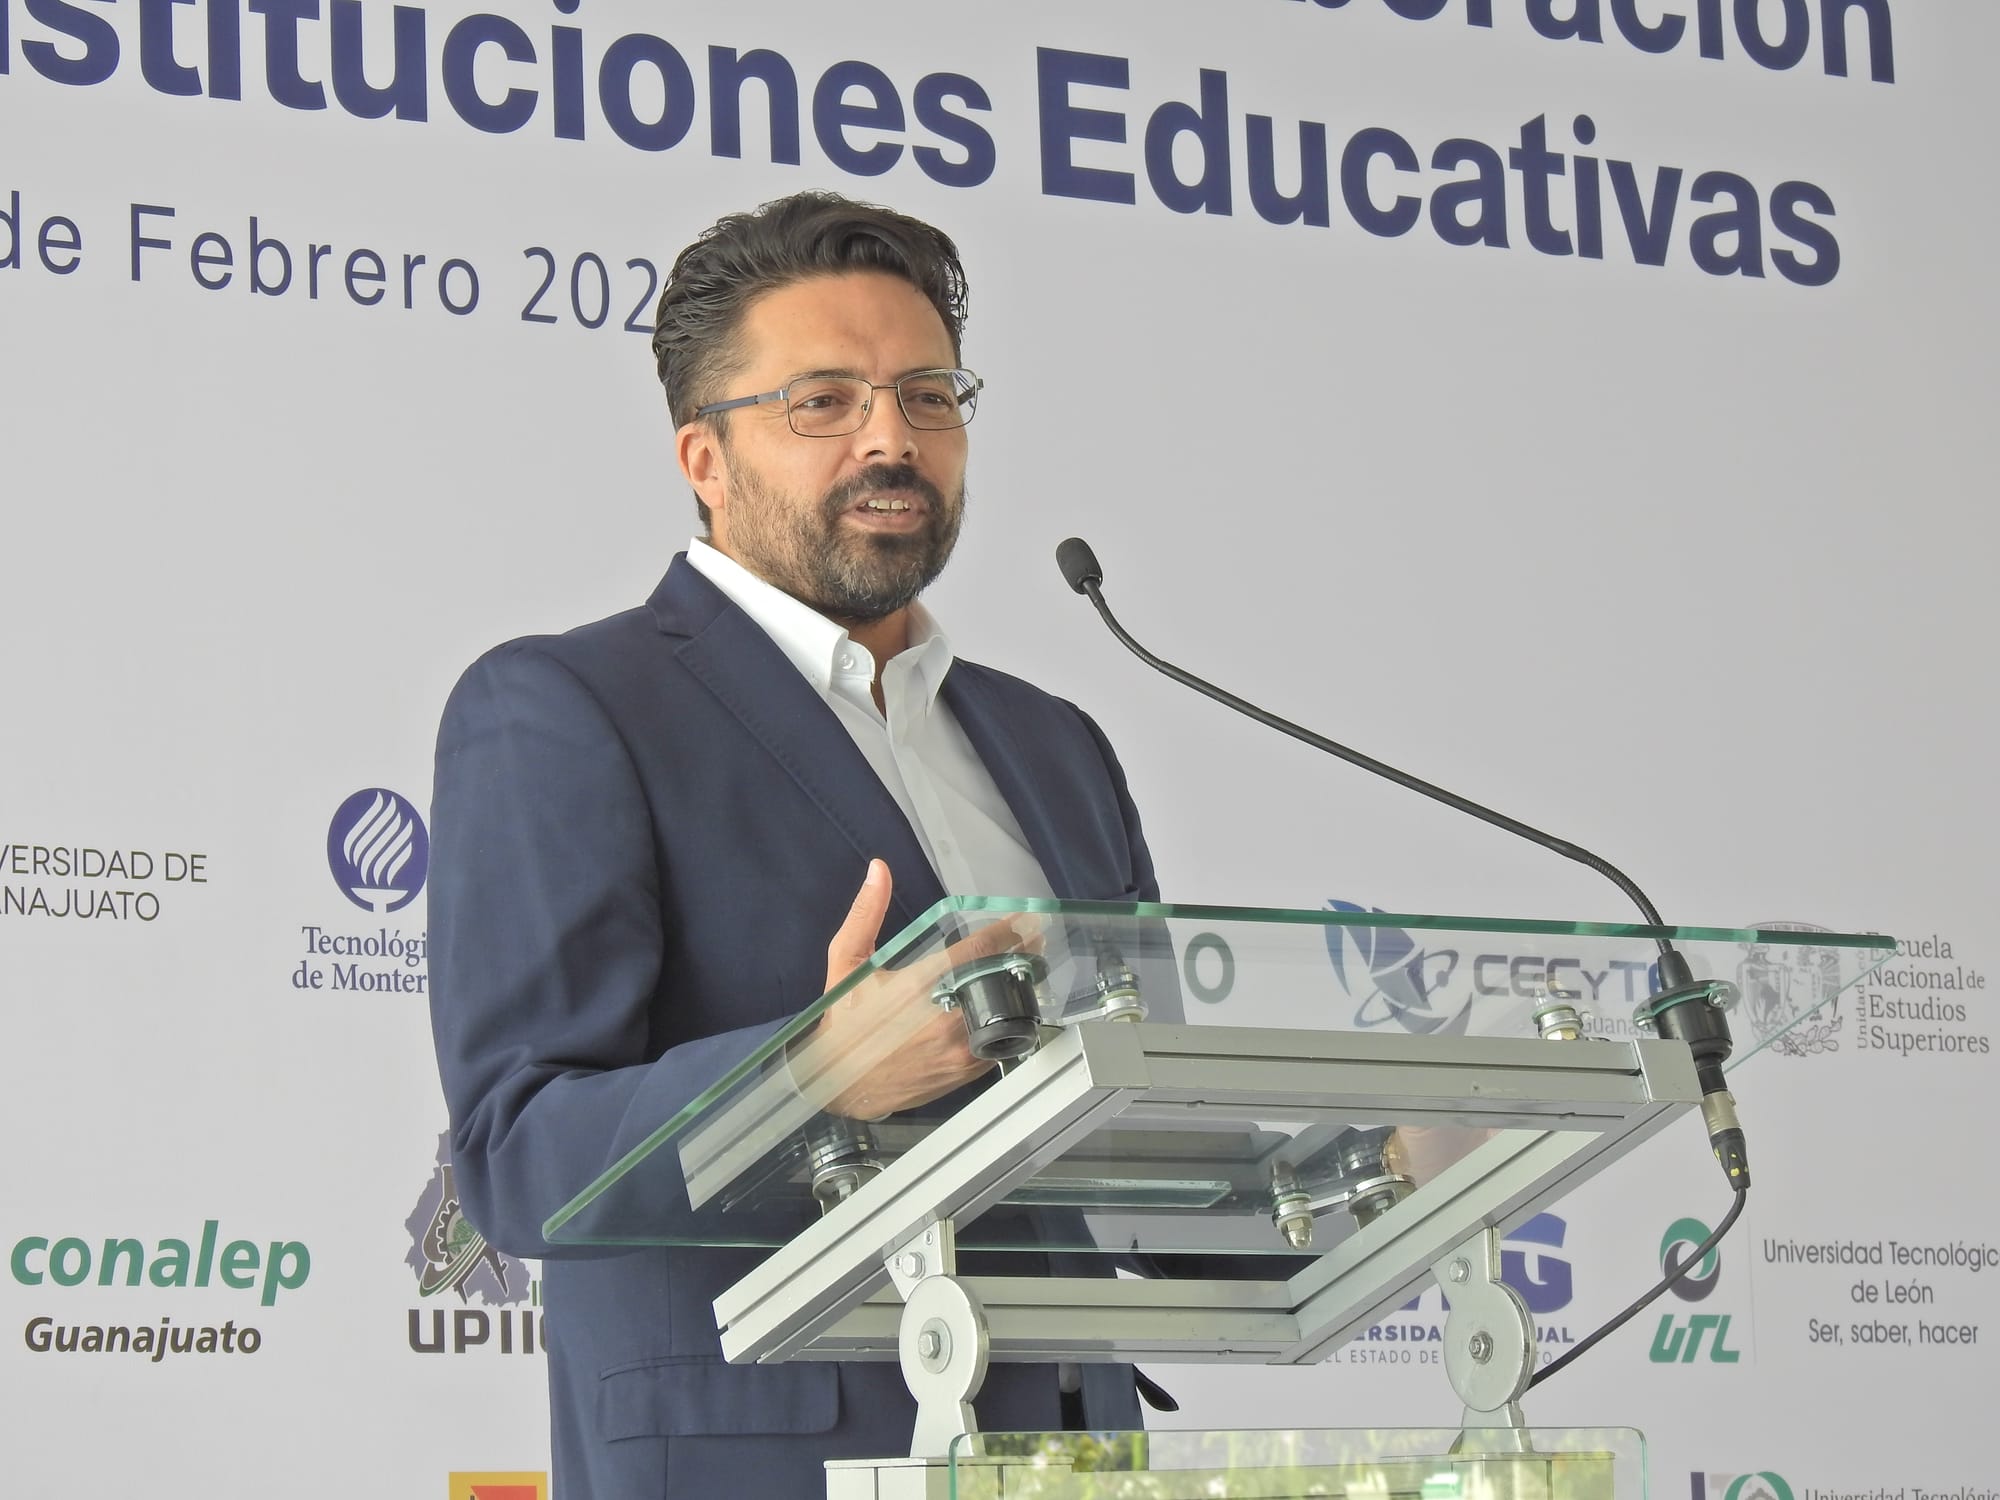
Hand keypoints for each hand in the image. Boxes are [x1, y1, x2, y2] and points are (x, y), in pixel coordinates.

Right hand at [807, 860, 1030, 1118]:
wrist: (838, 1082)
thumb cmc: (843, 1020)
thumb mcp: (846, 962)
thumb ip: (866, 913)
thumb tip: (879, 869)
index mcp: (918, 986)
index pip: (979, 951)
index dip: (1007, 931)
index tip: (1025, 920)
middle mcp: (944, 1019)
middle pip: (1003, 982)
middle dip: (1021, 960)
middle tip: (1032, 943)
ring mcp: (958, 1050)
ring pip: (1009, 1016)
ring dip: (1019, 993)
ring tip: (1022, 974)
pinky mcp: (965, 1072)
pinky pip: (1000, 1044)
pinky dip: (1006, 1024)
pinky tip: (1004, 1009)